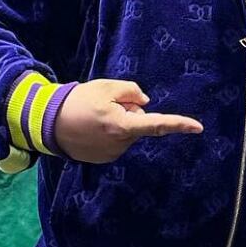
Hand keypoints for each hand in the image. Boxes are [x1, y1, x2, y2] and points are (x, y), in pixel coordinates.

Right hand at [53, 79, 201, 163]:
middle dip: (130, 113)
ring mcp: (112, 154)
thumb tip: (144, 103)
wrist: (47, 123)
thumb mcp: (106, 87)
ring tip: (94, 116)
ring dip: (118, 123)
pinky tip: (91, 128)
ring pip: (127, 133)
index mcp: (122, 126)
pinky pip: (116, 142)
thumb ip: (131, 91)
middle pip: (139, 123)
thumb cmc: (77, 102)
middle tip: (106, 105)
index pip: (157, 124)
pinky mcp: (103, 159)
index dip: (178, 124)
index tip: (198, 127)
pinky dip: (109, 133)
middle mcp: (120, 144)